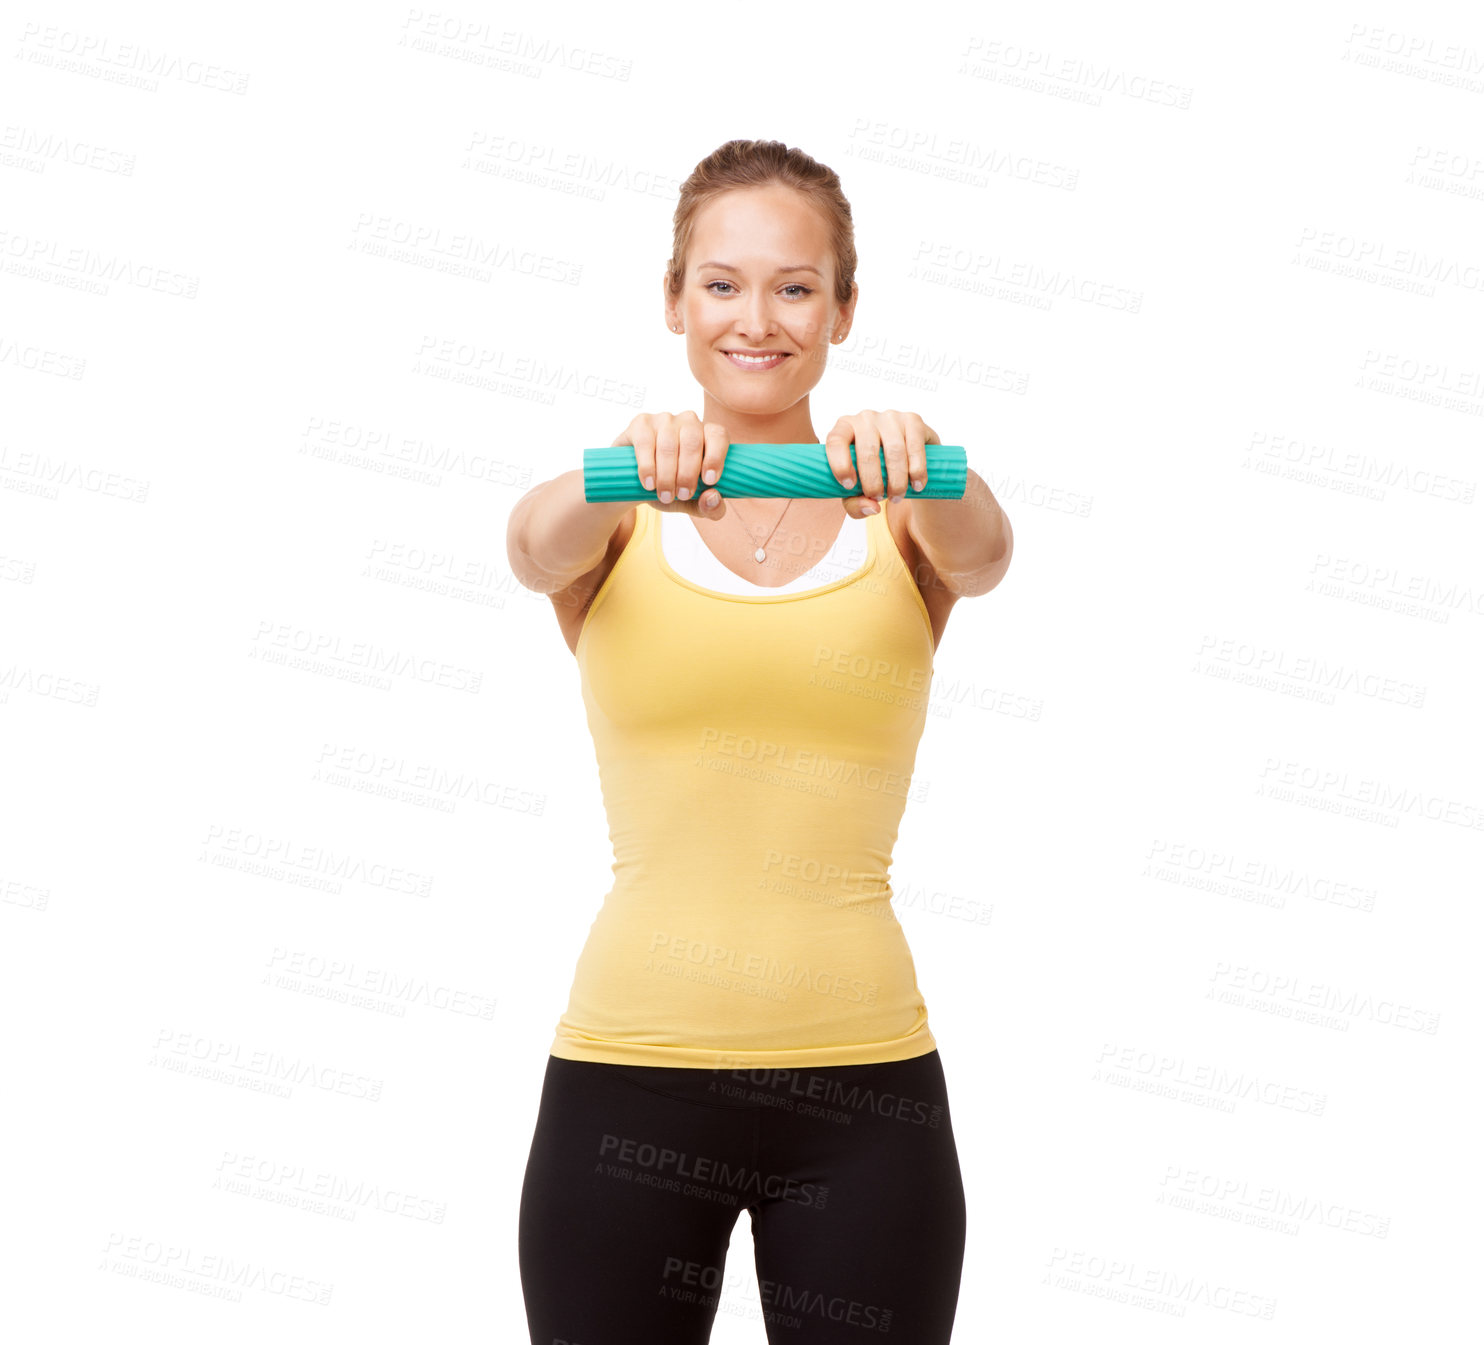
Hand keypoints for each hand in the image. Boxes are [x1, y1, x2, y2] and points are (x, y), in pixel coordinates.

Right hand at [612, 411, 729, 516]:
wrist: (636, 483)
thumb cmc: (672, 488)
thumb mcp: (693, 503)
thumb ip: (710, 507)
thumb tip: (712, 498)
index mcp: (708, 435)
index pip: (718, 436)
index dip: (716, 457)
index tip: (710, 480)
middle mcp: (689, 422)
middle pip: (692, 442)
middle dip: (687, 474)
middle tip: (682, 496)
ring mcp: (664, 419)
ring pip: (668, 445)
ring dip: (667, 474)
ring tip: (665, 495)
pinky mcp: (641, 423)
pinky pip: (645, 442)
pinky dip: (648, 466)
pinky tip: (649, 483)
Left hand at [824, 410, 939, 516]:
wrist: (905, 457)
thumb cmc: (874, 473)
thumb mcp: (858, 491)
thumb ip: (856, 504)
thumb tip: (871, 508)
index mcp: (844, 429)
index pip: (835, 441)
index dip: (840, 464)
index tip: (848, 486)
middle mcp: (865, 418)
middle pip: (867, 452)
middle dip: (873, 482)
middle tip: (878, 498)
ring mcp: (890, 417)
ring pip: (894, 451)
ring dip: (896, 480)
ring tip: (896, 497)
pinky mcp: (913, 419)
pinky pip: (914, 447)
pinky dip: (917, 471)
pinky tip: (917, 485)